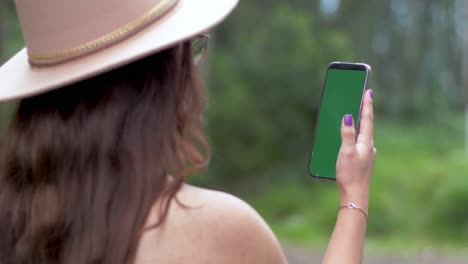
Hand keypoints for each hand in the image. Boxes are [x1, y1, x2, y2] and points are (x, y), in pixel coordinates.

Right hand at [336, 89, 375, 209]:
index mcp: (366, 143)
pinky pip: (358, 143)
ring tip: (354, 115)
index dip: (367, 104)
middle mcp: (369, 147)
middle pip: (366, 125)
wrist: (355, 196)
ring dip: (359, 124)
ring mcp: (366, 155)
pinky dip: (354, 136)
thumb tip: (349, 117)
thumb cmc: (350, 174)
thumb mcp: (346, 152)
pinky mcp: (362, 161)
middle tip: (362, 98)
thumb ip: (347, 133)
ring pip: (362, 134)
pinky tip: (348, 138)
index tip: (368, 90)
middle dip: (363, 111)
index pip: (368, 119)